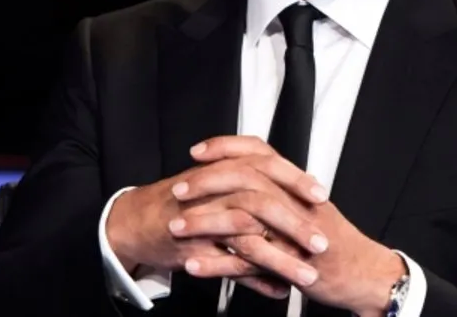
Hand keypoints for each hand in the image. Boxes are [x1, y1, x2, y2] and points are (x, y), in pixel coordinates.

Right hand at [105, 146, 328, 298]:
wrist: (134, 220)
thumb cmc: (181, 201)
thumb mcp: (217, 181)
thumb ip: (252, 183)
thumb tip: (290, 198)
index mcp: (225, 171)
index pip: (267, 166)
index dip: (296, 180)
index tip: (322, 195)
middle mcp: (214, 193)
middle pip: (262, 202)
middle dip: (296, 224)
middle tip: (321, 243)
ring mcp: (203, 222)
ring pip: (248, 239)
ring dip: (282, 260)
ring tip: (306, 275)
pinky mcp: (193, 250)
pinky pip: (228, 267)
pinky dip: (255, 281)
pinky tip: (278, 291)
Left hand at [186, 137, 407, 315]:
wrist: (364, 275)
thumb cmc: (336, 243)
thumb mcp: (309, 208)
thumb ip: (283, 192)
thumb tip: (254, 177)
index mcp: (297, 187)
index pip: (260, 153)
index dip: (227, 148)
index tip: (199, 151)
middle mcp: (296, 203)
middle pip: (246, 179)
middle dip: (207, 182)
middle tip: (179, 188)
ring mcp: (292, 233)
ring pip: (242, 219)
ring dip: (205, 222)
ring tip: (176, 227)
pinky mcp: (289, 264)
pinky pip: (247, 262)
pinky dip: (217, 264)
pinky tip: (194, 265)